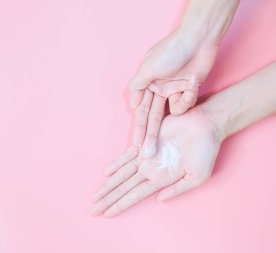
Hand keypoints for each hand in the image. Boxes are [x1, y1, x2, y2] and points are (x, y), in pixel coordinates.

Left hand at [91, 105, 221, 216]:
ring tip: (95, 196)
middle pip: (124, 188)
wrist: (206, 126)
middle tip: (93, 211)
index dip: (120, 205)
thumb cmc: (206, 151)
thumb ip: (177, 189)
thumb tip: (158, 200)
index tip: (107, 214)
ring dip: (108, 185)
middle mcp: (150, 170)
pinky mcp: (145, 141)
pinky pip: (127, 154)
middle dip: (108, 200)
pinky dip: (116, 163)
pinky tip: (106, 173)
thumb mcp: (197, 177)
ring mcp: (146, 156)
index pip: (135, 196)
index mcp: (161, 180)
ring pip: (122, 173)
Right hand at [129, 29, 217, 157]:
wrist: (198, 40)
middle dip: (151, 135)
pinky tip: (192, 81)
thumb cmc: (171, 51)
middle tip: (147, 153)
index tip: (135, 145)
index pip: (140, 112)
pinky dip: (189, 95)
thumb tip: (133, 105)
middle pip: (153, 118)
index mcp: (146, 84)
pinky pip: (185, 104)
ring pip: (171, 113)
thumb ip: (137, 86)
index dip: (138, 129)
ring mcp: (173, 91)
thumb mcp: (148, 67)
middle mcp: (158, 90)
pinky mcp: (188, 92)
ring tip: (187, 88)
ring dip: (180, 103)